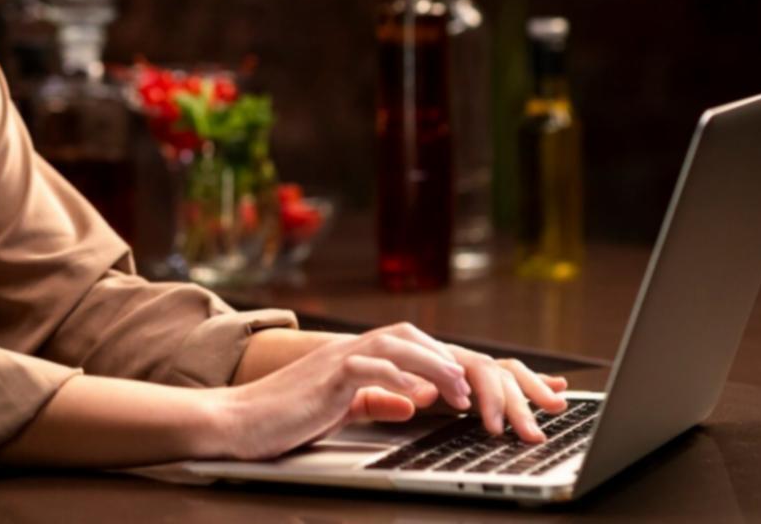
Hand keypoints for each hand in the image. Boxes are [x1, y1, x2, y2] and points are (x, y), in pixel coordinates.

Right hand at [212, 322, 566, 460]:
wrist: (239, 420)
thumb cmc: (285, 416)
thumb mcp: (342, 408)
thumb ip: (375, 400)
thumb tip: (408, 403)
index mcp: (367, 358)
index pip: (430, 353)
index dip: (475, 368)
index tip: (521, 390)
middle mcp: (360, 349)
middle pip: (427, 341)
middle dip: (472, 366)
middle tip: (501, 393)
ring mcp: (344, 357)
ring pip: (404, 344)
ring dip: (442, 366)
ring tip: (469, 393)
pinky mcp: (329, 374)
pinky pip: (373, 365)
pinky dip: (403, 376)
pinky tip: (426, 394)